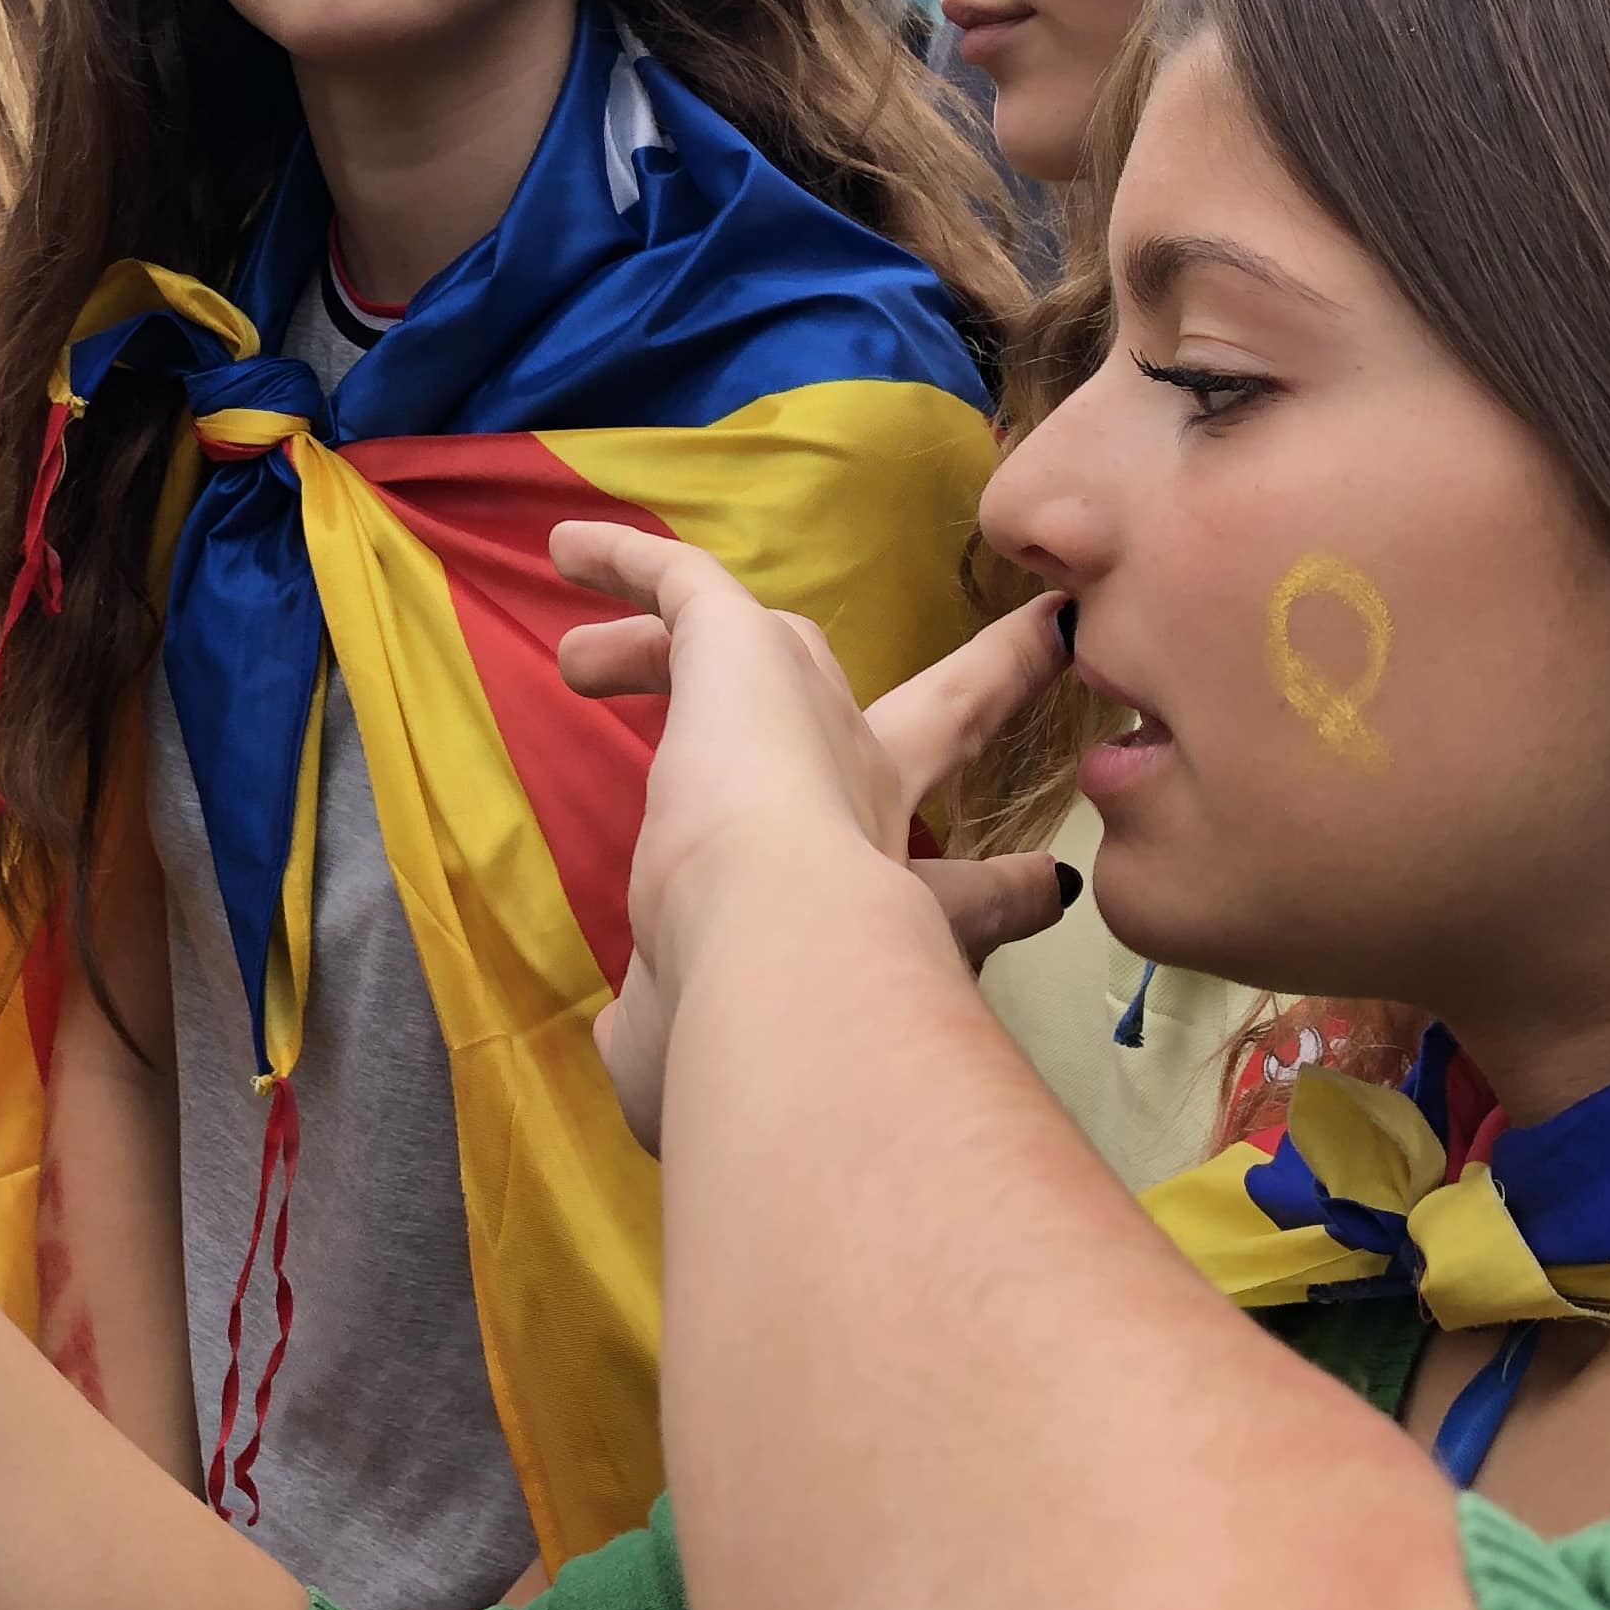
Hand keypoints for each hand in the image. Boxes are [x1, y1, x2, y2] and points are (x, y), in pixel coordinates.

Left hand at [553, 525, 1072, 1149]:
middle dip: (987, 683)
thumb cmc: (785, 1030)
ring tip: (592, 653)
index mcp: (889, 912)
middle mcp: (864, 806)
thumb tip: (632, 1048)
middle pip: (935, 721)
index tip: (1041, 891)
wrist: (793, 966)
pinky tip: (568, 549)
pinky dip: (630, 563)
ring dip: (699, 642)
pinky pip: (690, 586)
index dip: (1002, 897)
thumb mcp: (728, 1060)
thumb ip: (681, 1047)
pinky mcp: (741, 651)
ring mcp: (809, 720)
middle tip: (1037, 642)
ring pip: (774, 651)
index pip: (957, 896)